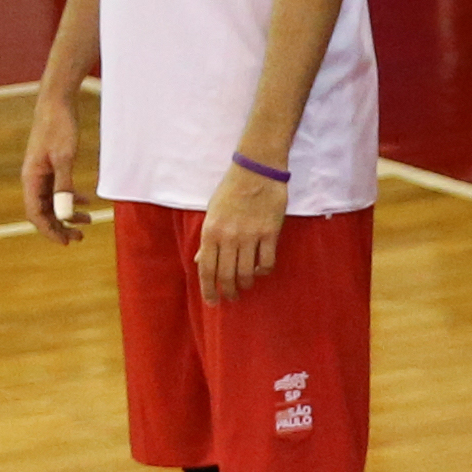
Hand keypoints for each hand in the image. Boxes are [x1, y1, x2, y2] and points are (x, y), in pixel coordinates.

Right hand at [24, 85, 84, 241]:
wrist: (57, 102)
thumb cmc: (60, 127)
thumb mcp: (65, 158)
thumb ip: (64, 186)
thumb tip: (63, 213)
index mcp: (31, 179)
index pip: (36, 215)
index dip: (50, 231)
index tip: (67, 242)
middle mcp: (33, 178)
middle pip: (43, 212)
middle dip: (60, 227)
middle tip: (79, 238)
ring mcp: (42, 172)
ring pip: (52, 202)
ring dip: (68, 214)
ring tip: (88, 222)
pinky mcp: (51, 165)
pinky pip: (58, 189)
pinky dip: (72, 198)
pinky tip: (88, 201)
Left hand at [195, 158, 286, 305]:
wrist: (257, 170)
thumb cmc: (231, 190)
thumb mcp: (212, 213)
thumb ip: (208, 240)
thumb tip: (201, 262)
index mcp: (211, 232)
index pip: (207, 269)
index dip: (209, 290)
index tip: (213, 301)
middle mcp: (228, 237)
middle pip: (227, 276)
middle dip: (229, 292)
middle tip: (232, 297)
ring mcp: (250, 235)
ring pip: (246, 273)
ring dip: (246, 284)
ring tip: (246, 285)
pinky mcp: (270, 233)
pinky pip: (267, 262)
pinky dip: (263, 271)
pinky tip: (260, 269)